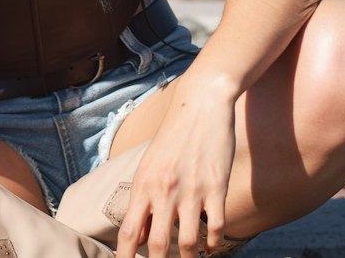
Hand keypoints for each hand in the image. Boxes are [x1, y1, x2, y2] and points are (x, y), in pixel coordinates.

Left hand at [114, 77, 236, 257]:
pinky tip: (209, 247)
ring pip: (188, 244)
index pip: (129, 233)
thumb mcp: (150, 163)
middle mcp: (164, 189)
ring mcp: (191, 190)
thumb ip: (143, 199)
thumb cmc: (174, 134)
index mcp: (143, 183)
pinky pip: (215, 228)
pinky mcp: (216, 186)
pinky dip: (212, 245)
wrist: (201, 101)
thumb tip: (139, 238)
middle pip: (157, 246)